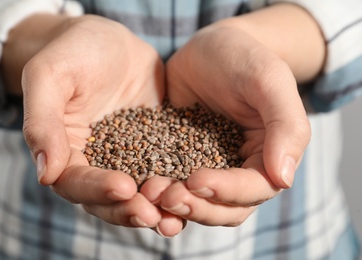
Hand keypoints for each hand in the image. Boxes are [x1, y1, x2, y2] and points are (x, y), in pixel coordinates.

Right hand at [21, 15, 174, 228]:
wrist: (108, 42)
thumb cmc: (73, 53)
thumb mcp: (49, 76)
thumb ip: (43, 123)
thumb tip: (45, 174)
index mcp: (65, 153)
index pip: (76, 183)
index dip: (97, 189)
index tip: (124, 187)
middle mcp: (96, 163)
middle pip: (108, 200)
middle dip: (130, 209)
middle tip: (153, 213)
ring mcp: (128, 158)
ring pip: (139, 194)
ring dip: (156, 209)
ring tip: (177, 218)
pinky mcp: (155, 147)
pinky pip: (166, 171)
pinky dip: (178, 187)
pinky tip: (196, 193)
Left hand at [141, 23, 310, 226]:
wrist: (208, 49)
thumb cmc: (243, 58)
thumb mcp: (268, 80)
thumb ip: (286, 126)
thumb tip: (284, 179)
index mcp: (268, 156)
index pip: (255, 188)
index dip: (228, 191)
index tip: (196, 180)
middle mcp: (240, 169)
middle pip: (225, 208)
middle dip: (197, 207)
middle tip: (167, 196)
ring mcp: (208, 167)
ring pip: (197, 203)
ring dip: (175, 206)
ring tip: (149, 193)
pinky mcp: (180, 161)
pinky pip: (171, 184)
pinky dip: (158, 194)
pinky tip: (139, 189)